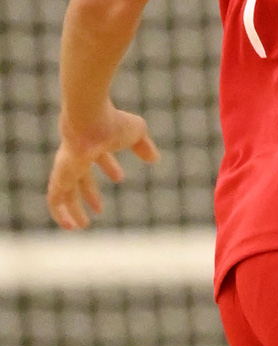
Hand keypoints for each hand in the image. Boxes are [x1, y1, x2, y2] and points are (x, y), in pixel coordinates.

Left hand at [48, 106, 158, 229]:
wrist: (90, 119)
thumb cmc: (113, 123)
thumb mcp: (137, 133)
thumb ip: (144, 146)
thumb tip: (154, 158)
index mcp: (93, 143)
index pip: (99, 156)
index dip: (109, 166)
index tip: (120, 177)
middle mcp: (76, 156)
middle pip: (80, 177)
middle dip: (89, 192)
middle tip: (99, 208)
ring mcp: (66, 167)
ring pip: (65, 192)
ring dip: (73, 210)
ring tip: (82, 226)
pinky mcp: (60, 177)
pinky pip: (55, 199)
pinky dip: (60, 213)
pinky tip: (70, 226)